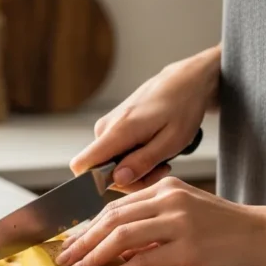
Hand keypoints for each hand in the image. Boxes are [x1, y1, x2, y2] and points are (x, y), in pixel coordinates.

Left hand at [55, 177, 265, 265]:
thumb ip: (154, 224)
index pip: (115, 207)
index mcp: (166, 188)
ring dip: (93, 255)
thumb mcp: (188, 215)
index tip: (70, 243)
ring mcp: (179, 223)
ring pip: (121, 236)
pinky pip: (144, 260)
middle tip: (63, 259)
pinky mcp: (189, 248)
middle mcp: (169, 199)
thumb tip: (118, 246)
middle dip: (82, 241)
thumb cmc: (230, 231)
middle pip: (111, 219)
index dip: (87, 227)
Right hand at [70, 45, 220, 191]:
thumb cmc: (182, 108)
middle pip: (99, 172)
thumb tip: (117, 180)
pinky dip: (135, 160)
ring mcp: (108, 127)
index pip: (82, 165)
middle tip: (160, 171)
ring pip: (109, 165)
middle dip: (130, 180)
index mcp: (118, 130)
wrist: (184, 82)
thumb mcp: (172, 141)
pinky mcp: (113, 127)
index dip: (96, 184)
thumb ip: (142, 162)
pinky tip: (154, 152)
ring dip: (135, 170)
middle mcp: (106, 128)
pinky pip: (115, 154)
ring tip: (161, 161)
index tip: (129, 183)